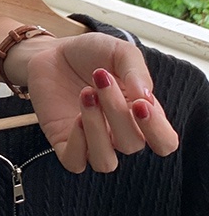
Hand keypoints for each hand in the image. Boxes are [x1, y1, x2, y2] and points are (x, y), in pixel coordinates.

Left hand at [25, 32, 178, 172]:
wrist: (51, 52)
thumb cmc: (89, 54)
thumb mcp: (119, 52)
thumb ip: (136, 72)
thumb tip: (146, 99)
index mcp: (139, 115)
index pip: (164, 142)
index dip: (157, 130)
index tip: (140, 103)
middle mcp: (118, 133)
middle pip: (131, 144)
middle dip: (117, 111)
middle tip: (101, 78)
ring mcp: (90, 140)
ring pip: (105, 162)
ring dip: (96, 129)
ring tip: (86, 94)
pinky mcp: (63, 142)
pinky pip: (75, 163)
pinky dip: (77, 144)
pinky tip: (75, 117)